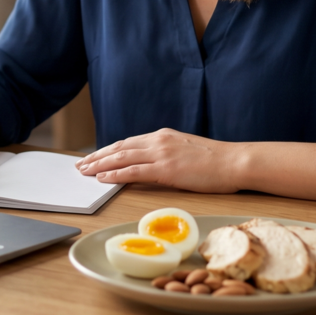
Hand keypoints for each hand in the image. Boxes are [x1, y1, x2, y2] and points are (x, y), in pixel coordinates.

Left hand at [75, 128, 240, 192]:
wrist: (235, 161)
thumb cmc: (216, 161)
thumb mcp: (186, 150)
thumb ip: (167, 153)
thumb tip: (152, 164)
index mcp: (163, 136)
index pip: (127, 142)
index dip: (107, 150)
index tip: (93, 157)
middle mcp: (158, 141)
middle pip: (119, 147)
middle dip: (97, 157)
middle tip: (80, 165)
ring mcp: (162, 153)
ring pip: (122, 157)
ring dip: (100, 165)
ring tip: (85, 172)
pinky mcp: (166, 168)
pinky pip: (134, 171)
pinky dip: (116, 174)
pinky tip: (103, 178)